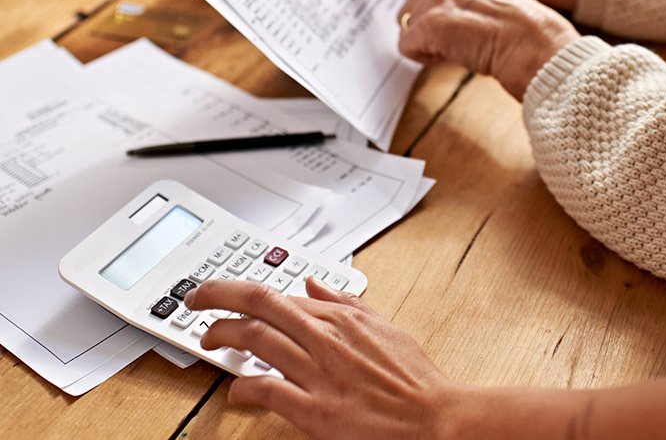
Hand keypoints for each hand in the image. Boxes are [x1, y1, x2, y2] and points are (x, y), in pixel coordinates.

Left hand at [184, 278, 456, 439]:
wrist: (433, 419)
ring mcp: (318, 373)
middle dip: (218, 297)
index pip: (278, 294)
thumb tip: (312, 283)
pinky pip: (268, 391)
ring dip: (224, 337)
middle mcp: (324, 338)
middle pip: (258, 304)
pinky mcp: (315, 411)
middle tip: (196, 300)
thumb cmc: (411, 377)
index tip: (222, 294)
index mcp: (339, 317)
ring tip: (209, 340)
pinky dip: (244, 388)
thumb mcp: (382, 325)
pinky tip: (236, 391)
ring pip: (256, 341)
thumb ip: (344, 301)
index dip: (241, 292)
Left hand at [346, 0, 578, 98]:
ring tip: (462, 44)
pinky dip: (428, 57)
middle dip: (422, 31)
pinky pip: (409, 47)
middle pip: (404, 10)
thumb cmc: (517, 30)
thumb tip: (427, 19)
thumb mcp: (481, 0)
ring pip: (406, 30)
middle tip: (457, 38)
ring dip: (428, 45)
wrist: (536, 43)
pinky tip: (455, 52)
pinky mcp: (431, 22)